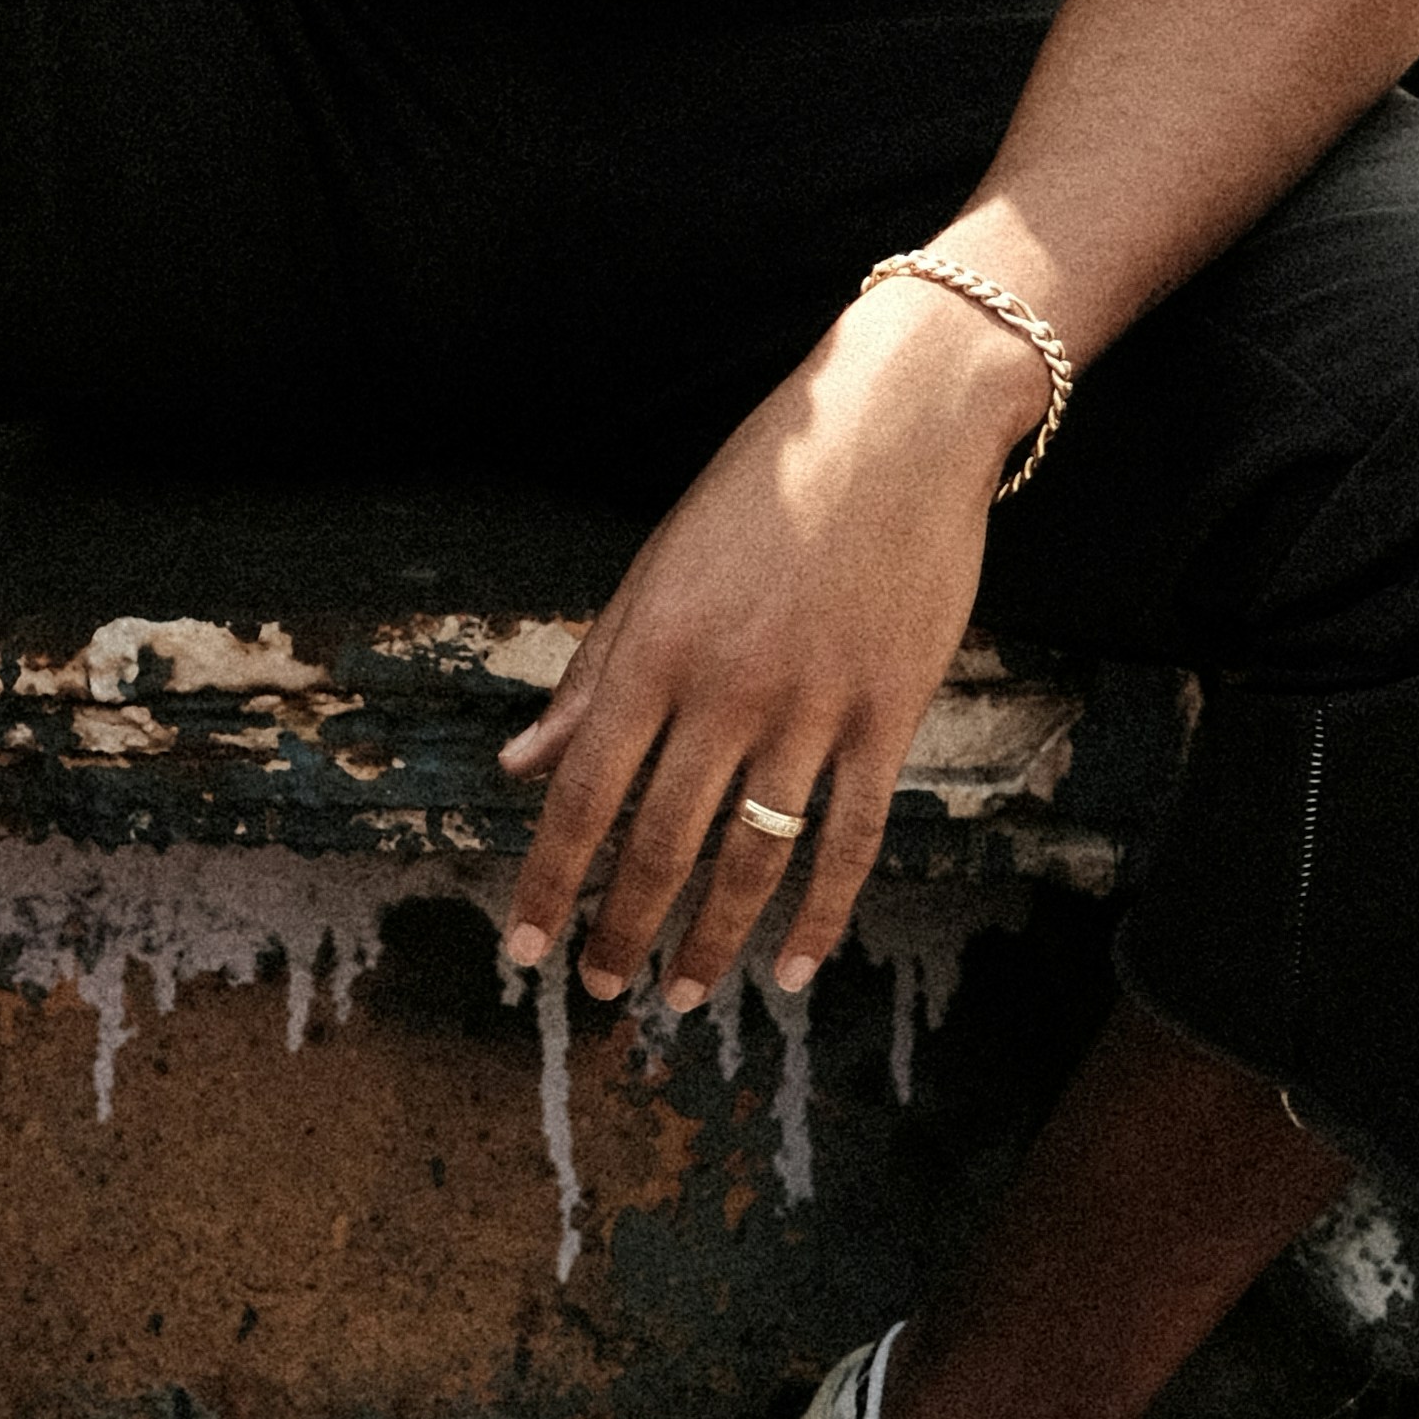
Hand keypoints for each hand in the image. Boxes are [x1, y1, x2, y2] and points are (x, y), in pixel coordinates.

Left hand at [497, 277, 1034, 1013]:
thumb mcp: (658, 565)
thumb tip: (524, 763)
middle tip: (599, 990)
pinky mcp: (888, 714)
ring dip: (712, 941)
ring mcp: (813, 706)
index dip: (551, 880)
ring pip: (753, 858)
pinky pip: (851, 838)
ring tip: (681, 995)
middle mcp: (727, 687)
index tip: (524, 949)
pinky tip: (792, 968)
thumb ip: (595, 673)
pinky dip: (821, 915)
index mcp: (656, 646)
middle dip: (623, 928)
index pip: (585, 792)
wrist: (894, 423)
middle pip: (663, 842)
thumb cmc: (765, 487)